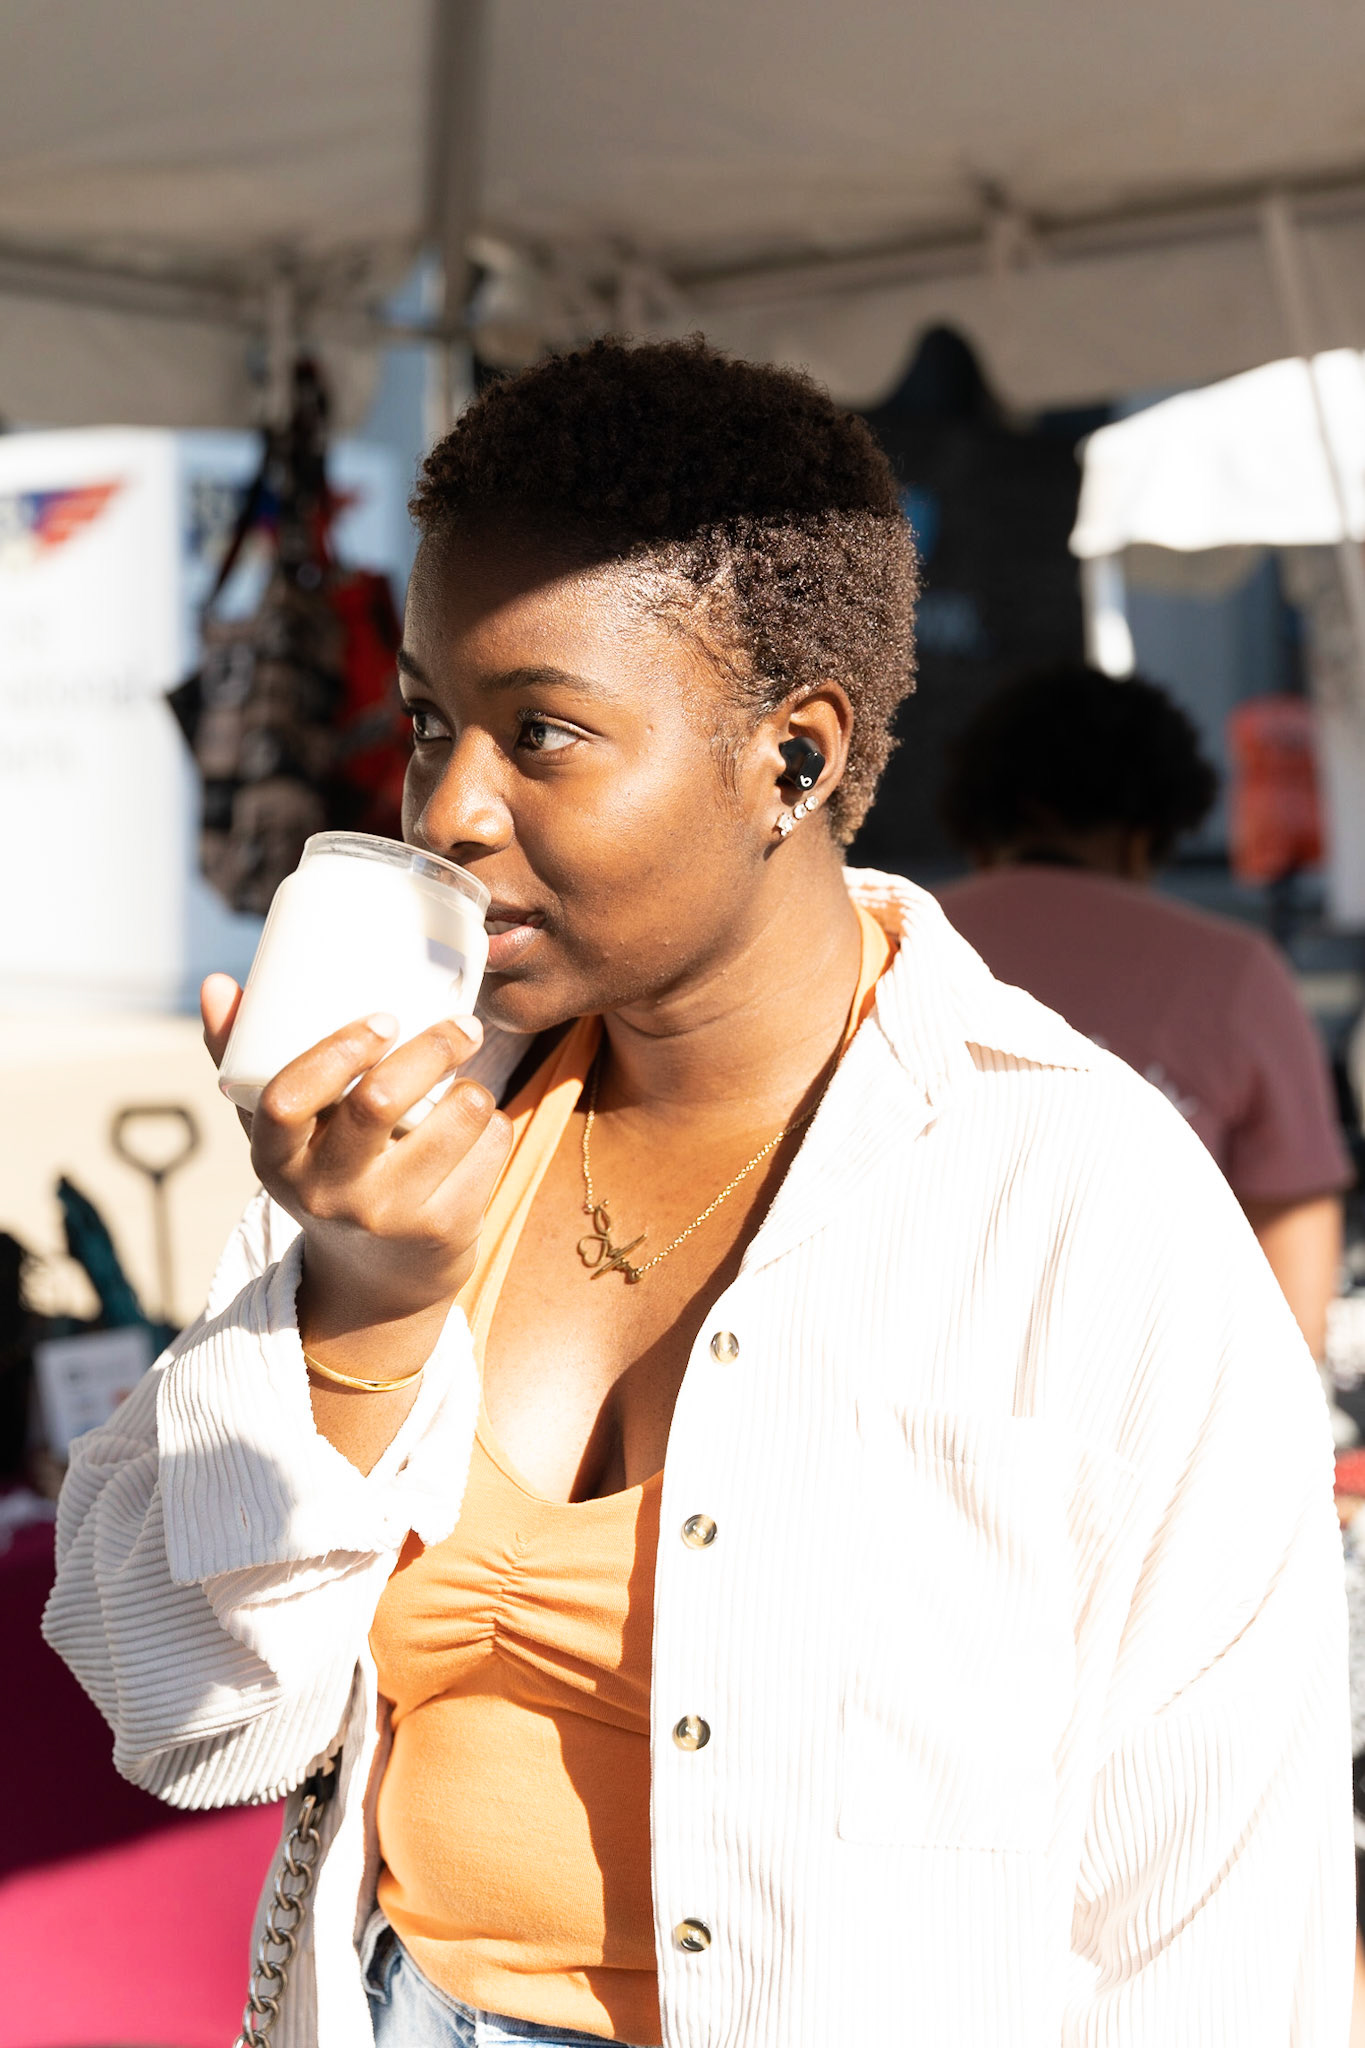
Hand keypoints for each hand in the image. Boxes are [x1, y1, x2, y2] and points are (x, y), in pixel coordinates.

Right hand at [200, 977, 511, 1331]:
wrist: (378, 1283)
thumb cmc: (327, 1176)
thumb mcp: (281, 1137)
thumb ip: (244, 1060)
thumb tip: (216, 984)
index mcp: (276, 1161)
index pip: (286, 1100)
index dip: (335, 1051)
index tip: (383, 1018)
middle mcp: (328, 1193)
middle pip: (379, 1100)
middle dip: (432, 1047)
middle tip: (462, 1026)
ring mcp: (389, 1216)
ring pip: (458, 1115)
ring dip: (473, 1089)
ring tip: (464, 1089)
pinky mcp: (445, 1231)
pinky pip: (491, 1145)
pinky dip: (492, 1127)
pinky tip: (475, 1136)